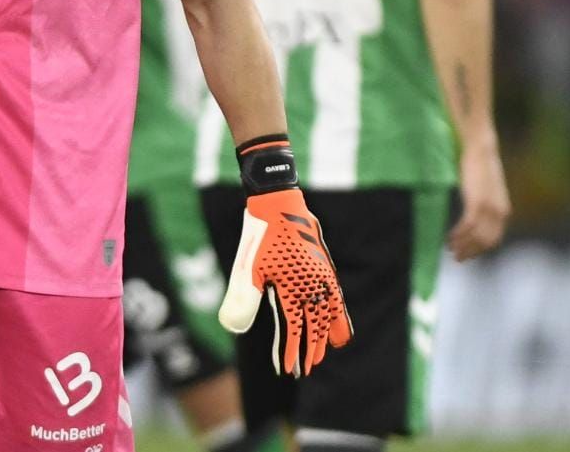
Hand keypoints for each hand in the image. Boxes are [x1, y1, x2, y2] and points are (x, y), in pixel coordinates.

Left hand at [218, 186, 352, 376]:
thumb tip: (232, 328)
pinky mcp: (323, 264)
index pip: (296, 329)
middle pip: (317, 325)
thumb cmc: (261, 235)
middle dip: (312, 348)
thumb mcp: (248, 267)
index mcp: (295, 288)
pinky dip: (338, 310)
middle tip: (308, 366)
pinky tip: (336, 315)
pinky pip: (335, 294)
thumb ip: (242, 298)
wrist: (278, 201)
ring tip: (332, 346)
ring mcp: (322, 274)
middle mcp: (314, 284)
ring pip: (331, 311)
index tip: (288, 368)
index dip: (292, 350)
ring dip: (330, 331)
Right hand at [448, 142, 509, 261]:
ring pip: (476, 237)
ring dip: (462, 246)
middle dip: (470, 252)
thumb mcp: (486, 188)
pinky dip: (458, 235)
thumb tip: (473, 215)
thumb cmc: (479, 165)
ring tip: (450, 249)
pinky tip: (448, 237)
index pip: (493, 239)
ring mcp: (489, 208)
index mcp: (503, 211)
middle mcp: (499, 212)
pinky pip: (467, 227)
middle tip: (456, 258)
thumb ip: (484, 203)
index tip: (466, 254)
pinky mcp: (477, 202)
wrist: (479, 147)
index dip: (479, 250)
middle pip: (485, 242)